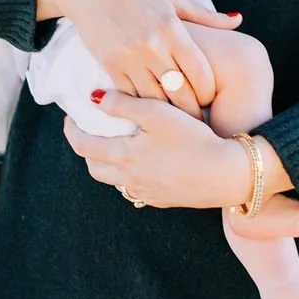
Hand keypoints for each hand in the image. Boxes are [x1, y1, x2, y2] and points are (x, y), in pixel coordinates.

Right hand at [36, 0, 241, 113]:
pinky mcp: (109, 65)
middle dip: (192, 110)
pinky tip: (150, 111)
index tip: (211, 99)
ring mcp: (129, 58)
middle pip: (180, 93)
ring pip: (156, 100)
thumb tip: (239, 20)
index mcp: (172, 29)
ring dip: (168, 113)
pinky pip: (131, 96)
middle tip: (199, 120)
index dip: (209, 92)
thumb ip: (206, 15)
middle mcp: (152, 46)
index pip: (200, 73)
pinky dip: (142, 105)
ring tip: (178, 121)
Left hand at [64, 90, 295, 208]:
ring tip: (116, 144)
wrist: (228, 174)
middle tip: (91, 131)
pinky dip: (130, 175)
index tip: (70, 118)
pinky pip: (136, 189)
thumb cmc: (194, 139)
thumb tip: (94, 98)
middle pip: (94, 168)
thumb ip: (123, 103)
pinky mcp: (164, 200)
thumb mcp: (157, 113)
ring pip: (115, 181)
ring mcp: (147, 193)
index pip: (83, 146)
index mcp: (123, 157)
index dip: (72, 131)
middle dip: (87, 149)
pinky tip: (144, 161)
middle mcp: (130, 180)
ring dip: (107, 164)